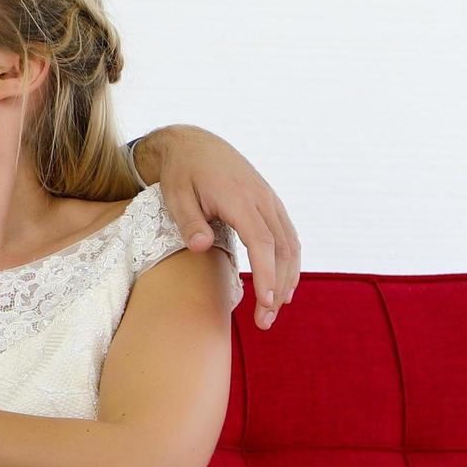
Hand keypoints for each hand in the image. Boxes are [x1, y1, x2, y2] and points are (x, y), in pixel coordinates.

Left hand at [142, 126, 299, 330]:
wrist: (196, 144)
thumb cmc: (183, 173)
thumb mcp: (175, 195)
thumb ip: (189, 222)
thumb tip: (199, 248)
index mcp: (240, 199)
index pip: (262, 242)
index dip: (266, 274)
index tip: (266, 302)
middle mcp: (262, 200)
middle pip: (282, 249)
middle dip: (277, 288)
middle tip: (265, 322)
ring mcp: (270, 201)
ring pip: (291, 245)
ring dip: (287, 280)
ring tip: (273, 311)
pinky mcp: (271, 205)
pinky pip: (288, 237)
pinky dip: (290, 263)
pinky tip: (283, 286)